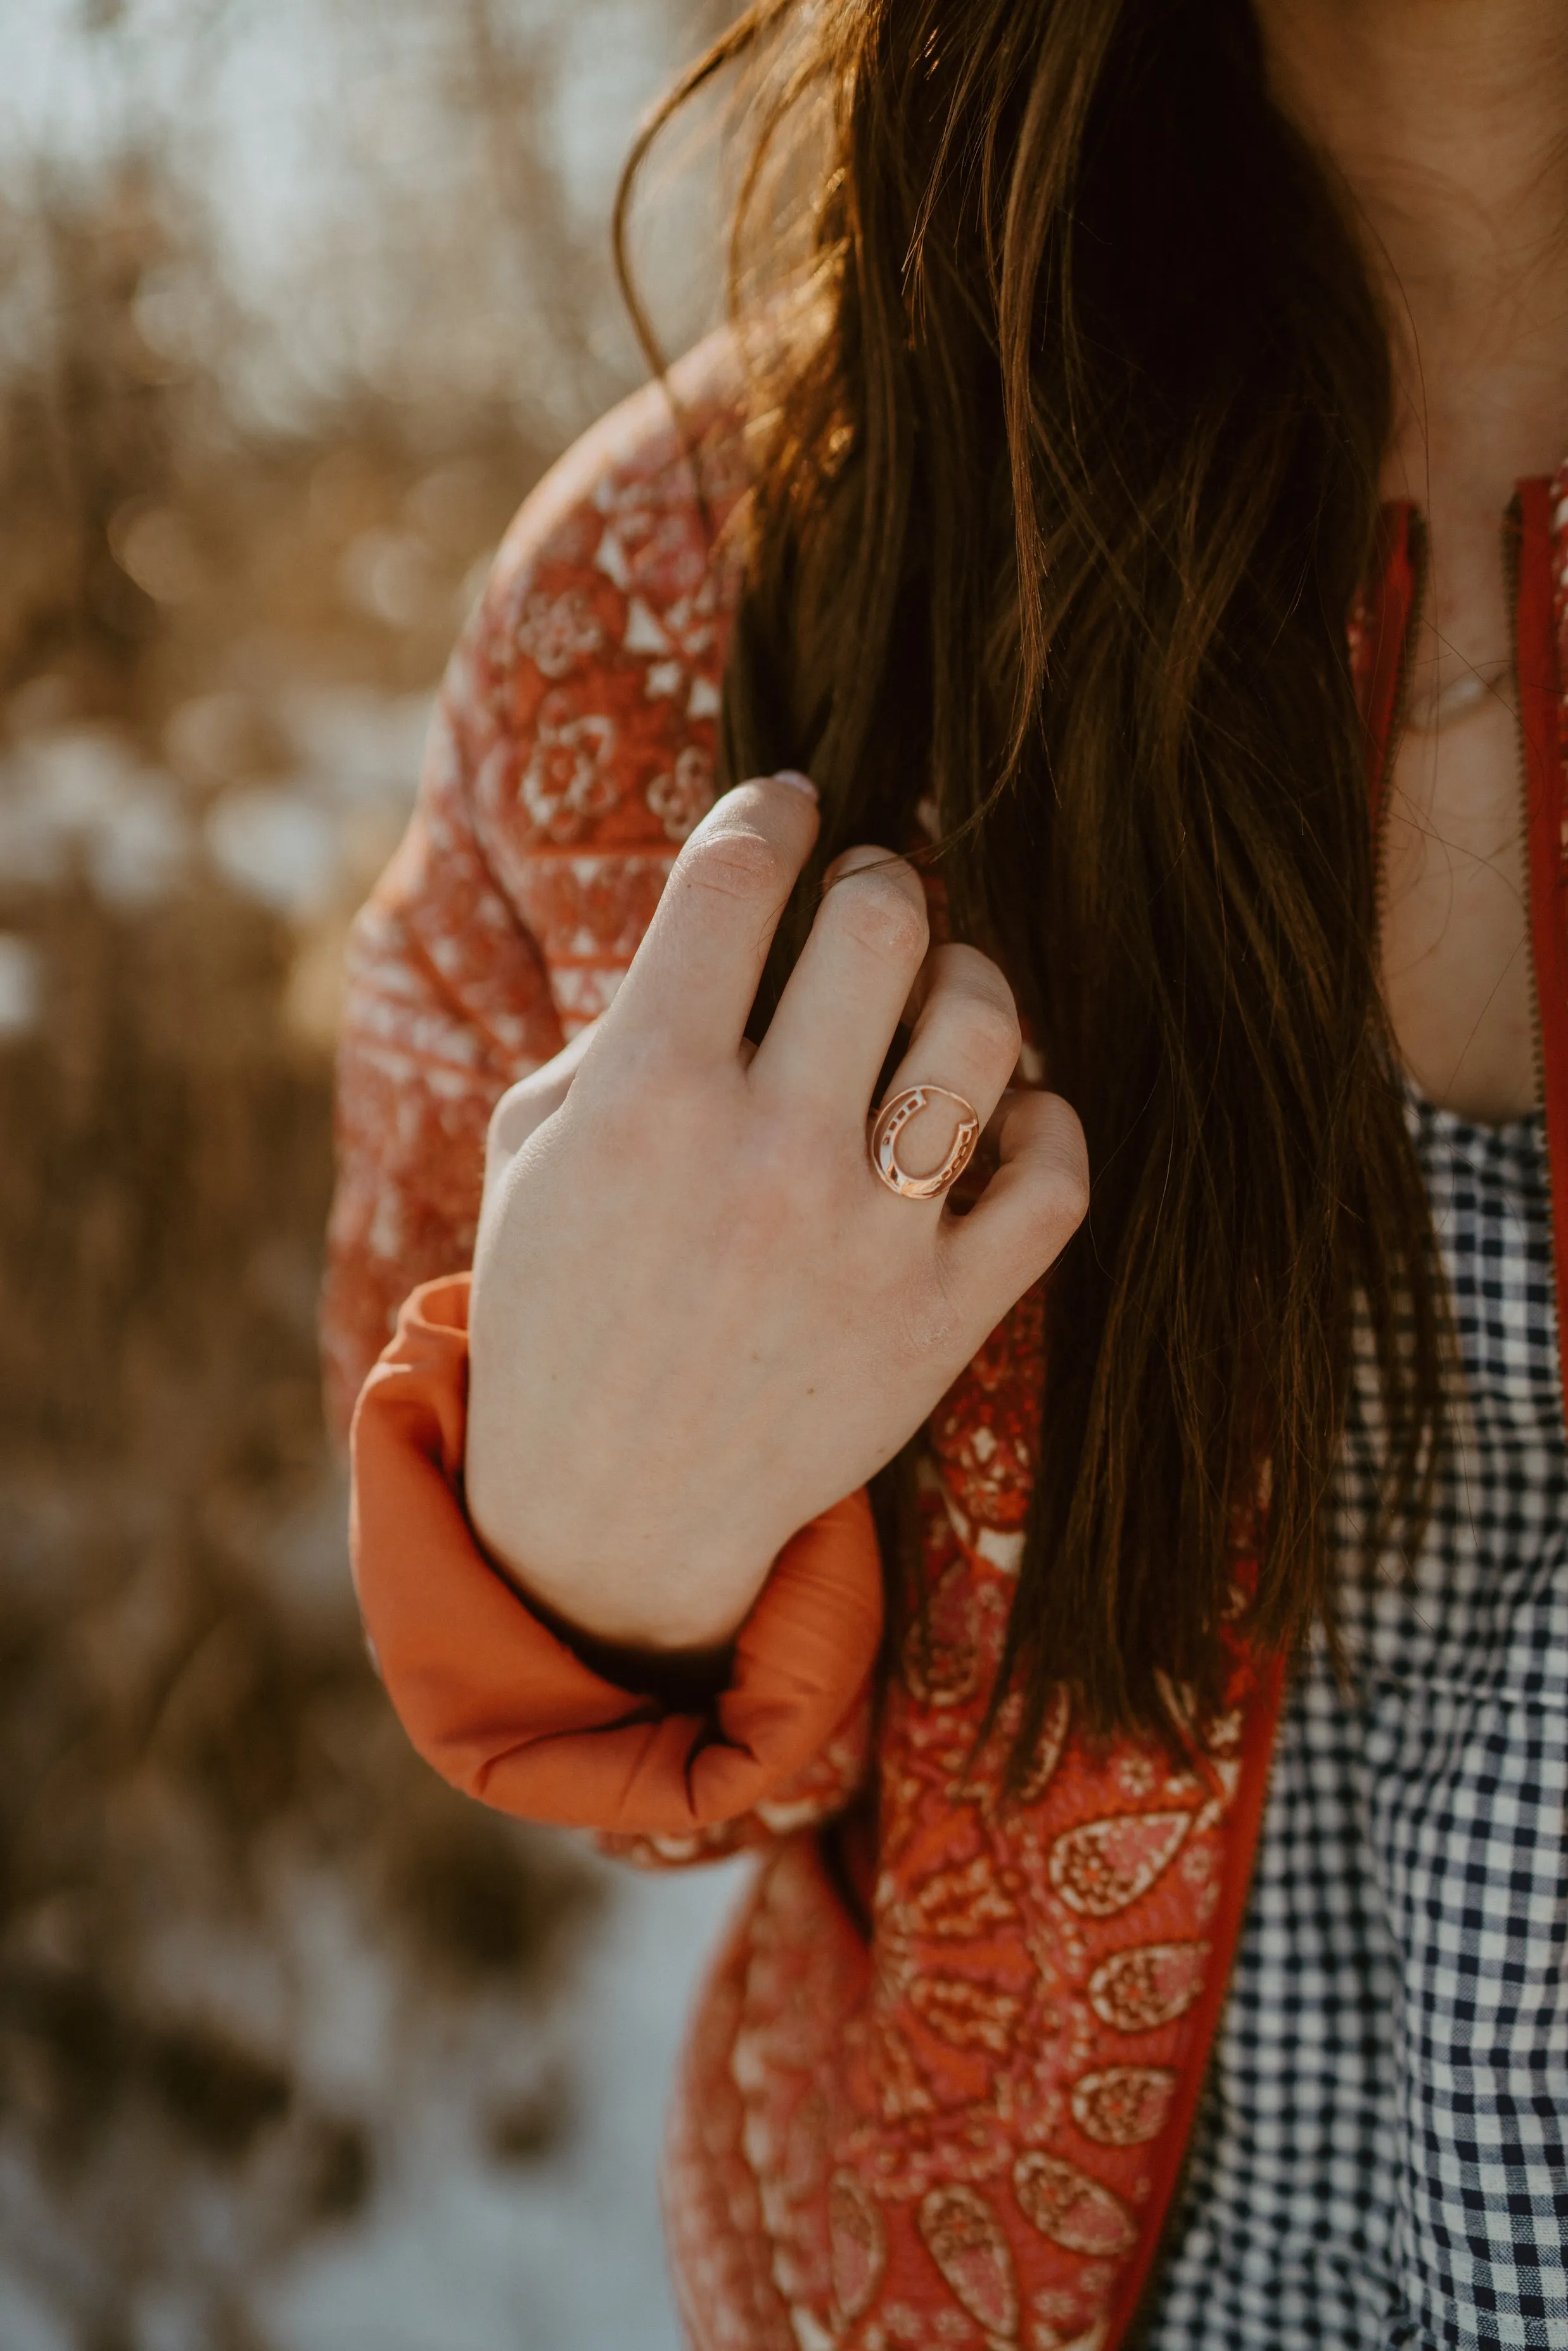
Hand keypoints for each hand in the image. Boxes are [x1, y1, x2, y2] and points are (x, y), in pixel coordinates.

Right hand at [465, 775, 1087, 1654]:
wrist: (614, 1512)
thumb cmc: (561, 1307)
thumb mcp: (535, 1149)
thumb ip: (624, 1024)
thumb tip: (738, 916)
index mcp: (645, 1095)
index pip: (737, 875)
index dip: (773, 808)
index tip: (790, 805)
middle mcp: (766, 1153)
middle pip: (882, 919)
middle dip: (879, 877)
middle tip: (868, 898)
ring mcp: (869, 1240)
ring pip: (986, 1030)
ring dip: (970, 979)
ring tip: (939, 993)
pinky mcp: (944, 1318)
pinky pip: (1056, 1179)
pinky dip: (1049, 1124)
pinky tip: (1007, 1114)